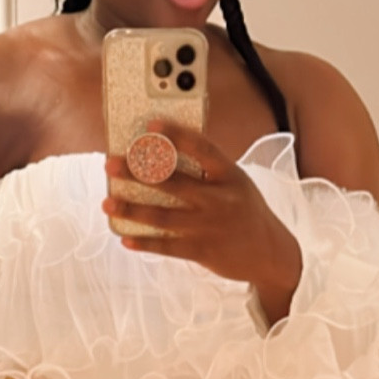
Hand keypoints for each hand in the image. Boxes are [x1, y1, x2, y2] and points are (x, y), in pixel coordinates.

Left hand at [102, 119, 302, 292]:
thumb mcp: (236, 183)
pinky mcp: (203, 250)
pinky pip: (168, 246)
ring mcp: (210, 226)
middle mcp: (219, 199)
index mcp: (229, 174)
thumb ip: (208, 171)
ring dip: (131, 210)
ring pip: (163, 217)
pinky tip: (126, 238)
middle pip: (172, 183)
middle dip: (137, 173)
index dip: (176, 134)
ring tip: (108, 203)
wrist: (271, 254)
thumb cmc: (245, 211)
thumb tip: (163, 157)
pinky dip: (145, 243)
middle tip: (111, 164)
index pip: (202, 148)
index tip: (150, 125)